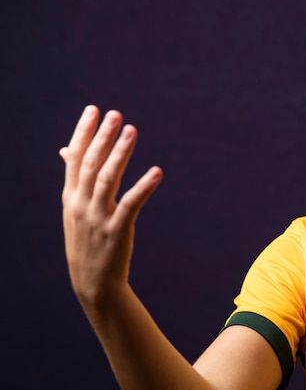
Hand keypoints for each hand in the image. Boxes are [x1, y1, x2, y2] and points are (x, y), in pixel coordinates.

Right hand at [60, 106, 161, 309]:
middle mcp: (80, 203)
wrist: (91, 280)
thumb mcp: (75, 208)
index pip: (75, 157)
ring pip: (107, 179)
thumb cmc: (86, 239)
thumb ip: (74, 178)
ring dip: (120, 153)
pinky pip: (131, 204)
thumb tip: (65, 149)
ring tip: (132, 131)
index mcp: (70, 196)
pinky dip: (143, 186)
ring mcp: (97, 217)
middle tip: (115, 114)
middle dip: (102, 137)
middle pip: (90, 163)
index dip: (84, 132)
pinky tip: (157, 172)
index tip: (93, 109)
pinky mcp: (116, 230)